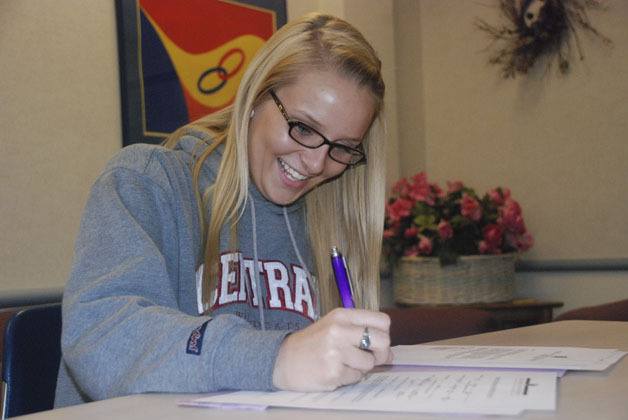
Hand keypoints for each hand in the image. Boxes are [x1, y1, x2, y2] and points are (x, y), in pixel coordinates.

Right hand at [272, 308, 392, 391]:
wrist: (281, 359)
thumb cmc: (312, 343)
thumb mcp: (333, 326)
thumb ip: (360, 333)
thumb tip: (390, 353)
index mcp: (342, 315)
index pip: (382, 321)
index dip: (384, 334)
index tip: (376, 342)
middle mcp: (339, 330)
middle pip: (383, 341)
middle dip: (381, 353)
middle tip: (370, 358)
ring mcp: (336, 351)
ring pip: (370, 363)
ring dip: (360, 368)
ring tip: (342, 363)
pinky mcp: (333, 372)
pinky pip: (356, 377)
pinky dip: (348, 377)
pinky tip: (333, 371)